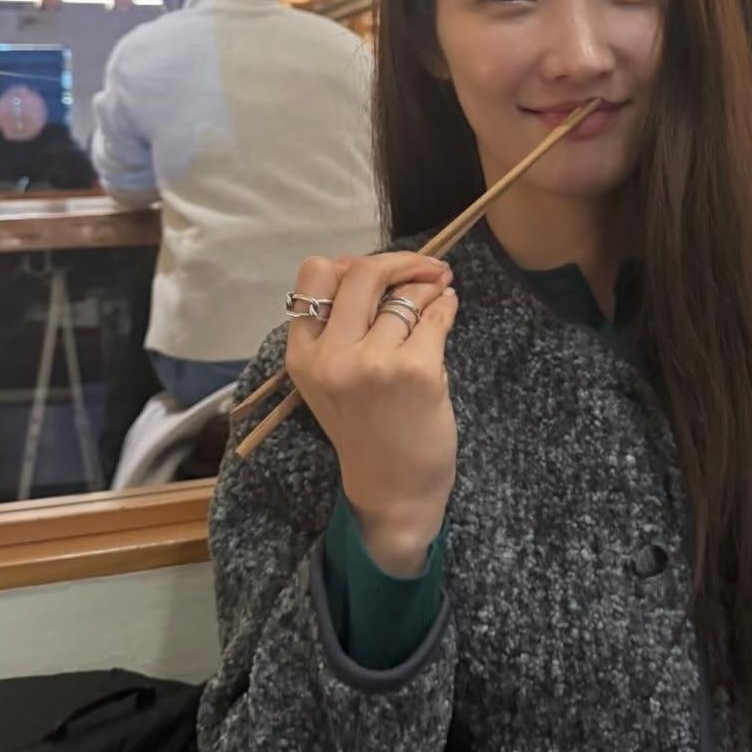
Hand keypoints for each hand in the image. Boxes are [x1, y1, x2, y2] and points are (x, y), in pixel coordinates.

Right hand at [285, 252, 458, 575]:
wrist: (393, 489)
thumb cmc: (366, 431)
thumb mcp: (332, 379)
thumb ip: (339, 327)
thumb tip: (358, 263)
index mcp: (303, 356)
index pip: (313, 277)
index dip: (348, 265)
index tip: (376, 274)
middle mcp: (332, 356)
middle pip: (363, 274)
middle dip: (402, 262)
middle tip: (429, 268)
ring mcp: (374, 363)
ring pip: (407, 295)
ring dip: (431, 288)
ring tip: (440, 296)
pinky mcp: (416, 370)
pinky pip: (436, 317)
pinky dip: (447, 307)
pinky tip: (448, 310)